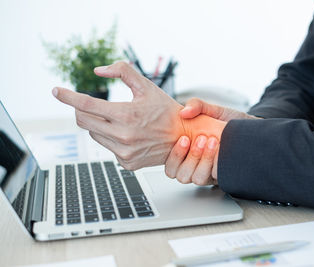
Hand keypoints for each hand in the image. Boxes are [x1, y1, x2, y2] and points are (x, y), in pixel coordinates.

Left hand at [52, 61, 226, 169]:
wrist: (185, 138)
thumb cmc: (167, 112)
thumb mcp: (147, 86)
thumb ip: (123, 71)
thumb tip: (98, 70)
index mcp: (126, 115)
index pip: (86, 104)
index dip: (68, 96)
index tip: (57, 91)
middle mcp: (122, 136)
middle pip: (83, 121)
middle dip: (82, 110)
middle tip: (89, 104)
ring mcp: (123, 152)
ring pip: (94, 134)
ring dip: (98, 124)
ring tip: (118, 120)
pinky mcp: (126, 163)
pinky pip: (107, 147)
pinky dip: (111, 137)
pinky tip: (129, 134)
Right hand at [165, 99, 259, 184]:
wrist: (251, 128)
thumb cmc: (229, 122)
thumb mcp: (212, 110)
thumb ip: (197, 105)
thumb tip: (184, 112)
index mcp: (187, 154)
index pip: (171, 167)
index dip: (174, 156)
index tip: (185, 138)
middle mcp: (196, 167)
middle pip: (182, 176)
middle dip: (191, 157)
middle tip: (201, 138)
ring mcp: (210, 173)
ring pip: (198, 179)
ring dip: (204, 160)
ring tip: (213, 141)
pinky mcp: (224, 176)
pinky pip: (216, 178)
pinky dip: (218, 164)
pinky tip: (224, 150)